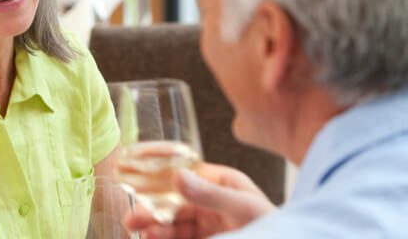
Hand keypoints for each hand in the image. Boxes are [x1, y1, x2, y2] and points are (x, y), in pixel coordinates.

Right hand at [124, 163, 276, 238]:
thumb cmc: (274, 227)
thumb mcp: (243, 207)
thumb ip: (211, 194)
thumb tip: (178, 177)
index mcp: (221, 183)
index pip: (185, 174)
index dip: (159, 178)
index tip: (138, 181)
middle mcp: (211, 202)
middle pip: (173, 203)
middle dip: (151, 210)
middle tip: (133, 219)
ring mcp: (207, 225)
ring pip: (172, 224)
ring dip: (154, 228)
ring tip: (140, 233)